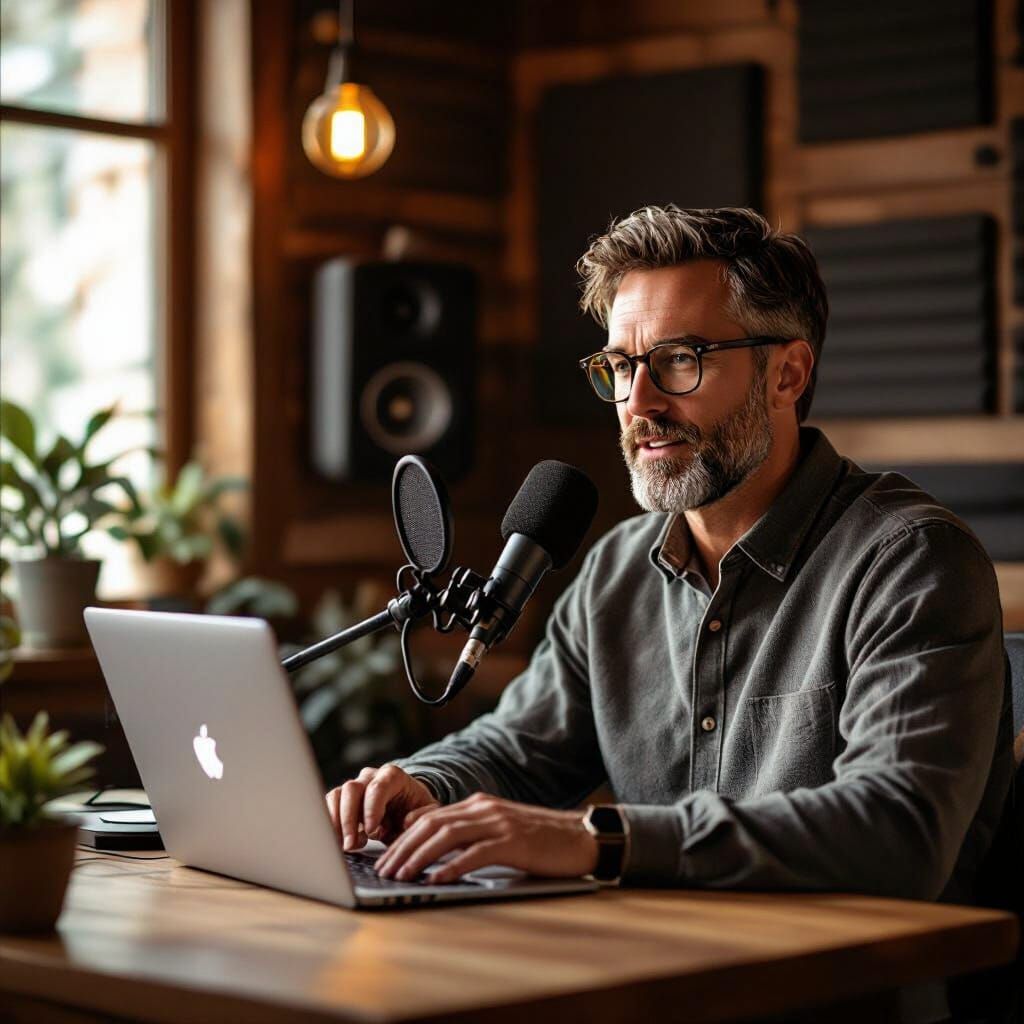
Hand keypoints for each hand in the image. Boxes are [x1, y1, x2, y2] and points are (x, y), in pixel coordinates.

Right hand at [325, 764, 438, 850]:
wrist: (407, 804)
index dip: (372, 809)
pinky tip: (339, 841)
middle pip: (352, 789)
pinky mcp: (343, 798)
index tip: (371, 830)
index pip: (378, 787)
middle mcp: (371, 776)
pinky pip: (329, 806)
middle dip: (349, 818)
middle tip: (351, 844)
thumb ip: (422, 815)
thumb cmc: (416, 809)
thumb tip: (407, 821)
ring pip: (336, 795)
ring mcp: (355, 785)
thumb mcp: (427, 812)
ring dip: (337, 823)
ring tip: (347, 845)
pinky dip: (331, 824)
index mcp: (393, 776)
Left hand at [374, 792, 599, 882]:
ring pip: (446, 837)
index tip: (385, 859)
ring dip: (418, 858)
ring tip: (400, 877)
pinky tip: (435, 880)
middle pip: (431, 825)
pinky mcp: (512, 842)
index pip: (429, 818)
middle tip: (383, 871)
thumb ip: (471, 835)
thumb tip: (435, 852)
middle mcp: (483, 809)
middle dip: (402, 849)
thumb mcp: (499, 830)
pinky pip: (474, 854)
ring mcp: (498, 824)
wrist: (580, 836)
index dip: (403, 838)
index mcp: (477, 805)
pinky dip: (451, 867)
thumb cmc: (539, 840)